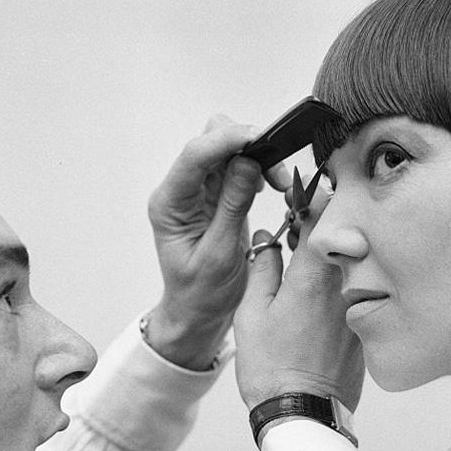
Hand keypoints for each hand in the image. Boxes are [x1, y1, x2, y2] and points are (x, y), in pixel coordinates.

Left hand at [146, 116, 284, 369]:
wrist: (198, 312)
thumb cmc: (202, 293)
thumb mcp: (220, 255)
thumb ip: (232, 207)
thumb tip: (248, 163)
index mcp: (170, 204)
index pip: (194, 155)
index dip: (227, 140)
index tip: (260, 139)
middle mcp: (181, 190)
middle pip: (210, 140)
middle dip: (246, 145)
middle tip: (276, 172)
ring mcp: (198, 190)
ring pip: (228, 149)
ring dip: (257, 157)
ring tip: (279, 183)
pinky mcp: (216, 194)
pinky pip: (238, 166)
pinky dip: (259, 169)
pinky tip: (271, 186)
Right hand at [234, 193, 363, 411]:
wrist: (304, 414)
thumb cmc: (272, 368)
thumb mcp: (251, 313)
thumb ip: (262, 268)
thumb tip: (265, 239)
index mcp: (313, 275)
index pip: (322, 214)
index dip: (312, 195)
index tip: (301, 191)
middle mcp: (344, 285)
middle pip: (342, 234)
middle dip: (323, 221)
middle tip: (302, 220)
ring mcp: (358, 306)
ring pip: (352, 260)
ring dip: (333, 251)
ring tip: (308, 255)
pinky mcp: (365, 325)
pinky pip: (357, 289)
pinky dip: (342, 280)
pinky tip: (322, 291)